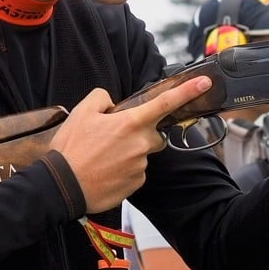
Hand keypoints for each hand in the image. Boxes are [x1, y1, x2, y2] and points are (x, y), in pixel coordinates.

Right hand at [51, 76, 212, 212]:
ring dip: (129, 153)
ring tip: (103, 158)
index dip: (187, 91)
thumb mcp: (81, 113)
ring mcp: (140, 166)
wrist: (63, 186)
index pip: (166, 103)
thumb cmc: (71, 150)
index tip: (205, 83)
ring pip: (143, 154)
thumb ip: (102, 98)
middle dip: (141, 134)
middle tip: (114, 139)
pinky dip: (125, 170)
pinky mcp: (136, 184)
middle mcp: (140, 144)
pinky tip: (106, 171)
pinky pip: (136, 173)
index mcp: (130, 123)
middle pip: (154, 134)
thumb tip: (113, 103)